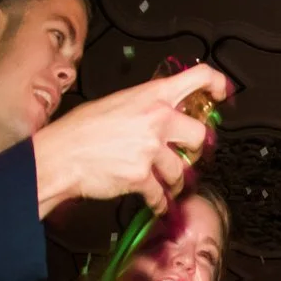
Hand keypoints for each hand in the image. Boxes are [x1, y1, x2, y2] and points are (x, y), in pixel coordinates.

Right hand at [30, 62, 231, 215]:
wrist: (59, 155)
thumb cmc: (81, 130)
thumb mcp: (117, 104)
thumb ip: (147, 107)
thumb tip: (169, 114)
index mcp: (151, 96)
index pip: (196, 78)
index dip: (216, 83)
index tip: (222, 93)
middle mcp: (156, 119)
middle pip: (200, 136)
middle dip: (194, 150)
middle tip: (184, 154)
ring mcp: (151, 148)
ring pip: (183, 170)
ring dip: (175, 179)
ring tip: (164, 181)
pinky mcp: (142, 176)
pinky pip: (162, 194)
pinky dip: (159, 201)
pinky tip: (154, 200)